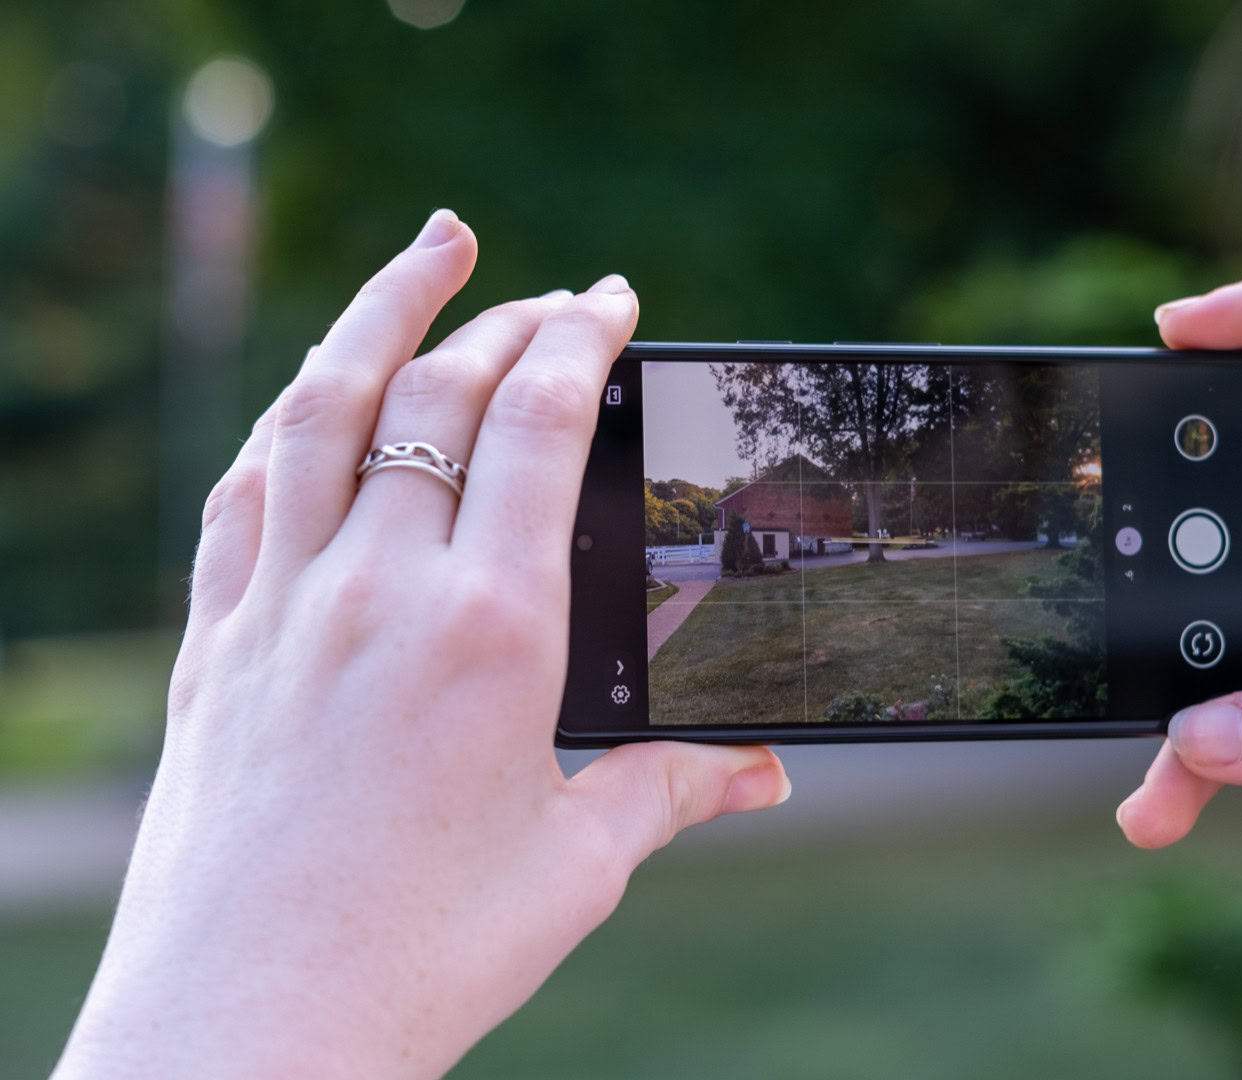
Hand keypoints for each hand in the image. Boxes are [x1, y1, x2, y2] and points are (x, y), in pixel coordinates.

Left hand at [55, 211, 790, 1079]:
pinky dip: (292, 418)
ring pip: (324, 403)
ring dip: (383, 308)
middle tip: (560, 293)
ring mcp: (281, 605)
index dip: (579, 338)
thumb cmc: (422, 957)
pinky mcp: (214, 643)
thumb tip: (770, 771)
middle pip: (443, 391)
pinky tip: (319, 393)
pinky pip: (246, 489)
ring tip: (433, 247)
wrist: (245, 1033)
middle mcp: (379, 590)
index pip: (538, 424)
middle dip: (510, 317)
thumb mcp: (577, 866)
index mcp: (491, 630)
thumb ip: (675, 789)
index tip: (611, 298)